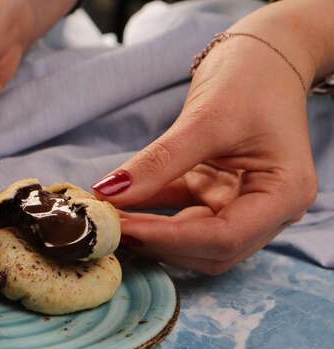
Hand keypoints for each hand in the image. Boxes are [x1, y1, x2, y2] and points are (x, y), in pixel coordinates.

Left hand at [91, 2, 332, 273]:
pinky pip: (179, 212)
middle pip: (209, 249)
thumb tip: (110, 193)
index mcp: (284, 194)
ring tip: (110, 219)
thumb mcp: (206, 118)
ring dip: (151, 232)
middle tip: (108, 228)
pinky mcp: (217, 193)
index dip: (169, 239)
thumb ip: (160, 161)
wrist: (265, 54)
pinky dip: (150, 211)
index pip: (224, 238)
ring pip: (192, 238)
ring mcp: (242, 203)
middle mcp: (269, 209)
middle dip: (158, 241)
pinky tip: (120, 206)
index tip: (121, 229)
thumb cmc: (252, 77)